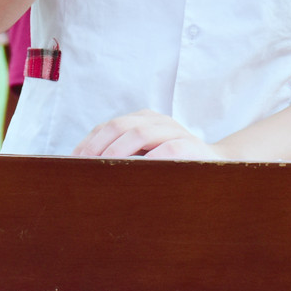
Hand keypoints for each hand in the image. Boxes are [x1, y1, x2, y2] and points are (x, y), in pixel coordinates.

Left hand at [73, 110, 223, 160]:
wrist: (218, 166)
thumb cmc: (173, 166)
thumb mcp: (147, 156)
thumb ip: (124, 157)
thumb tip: (86, 170)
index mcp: (144, 120)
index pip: (108, 126)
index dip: (89, 142)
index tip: (72, 162)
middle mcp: (158, 121)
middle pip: (120, 126)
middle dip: (98, 146)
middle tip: (83, 166)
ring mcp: (176, 131)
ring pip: (141, 133)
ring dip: (119, 150)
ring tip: (104, 167)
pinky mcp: (191, 147)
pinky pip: (169, 150)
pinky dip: (152, 158)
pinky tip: (139, 170)